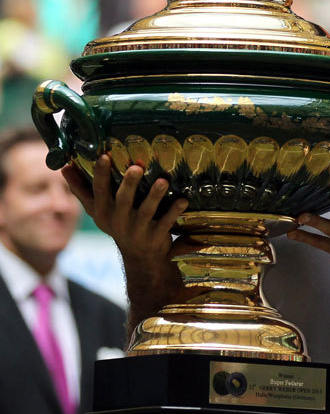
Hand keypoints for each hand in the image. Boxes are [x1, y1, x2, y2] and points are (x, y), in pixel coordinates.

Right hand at [61, 155, 187, 323]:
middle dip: (129, 184)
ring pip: (147, 210)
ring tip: (163, 180)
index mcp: (104, 211)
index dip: (100, 173)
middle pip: (123, 200)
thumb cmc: (118, 223)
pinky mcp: (156, 236)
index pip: (99, 190)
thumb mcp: (97, 210)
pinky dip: (175, 211)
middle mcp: (119, 220)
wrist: (139, 257)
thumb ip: (81, 189)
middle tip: (136, 167)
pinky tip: (183, 199)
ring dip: (155, 195)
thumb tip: (63, 166)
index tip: (104, 156)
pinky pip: (166, 222)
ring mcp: (138, 229)